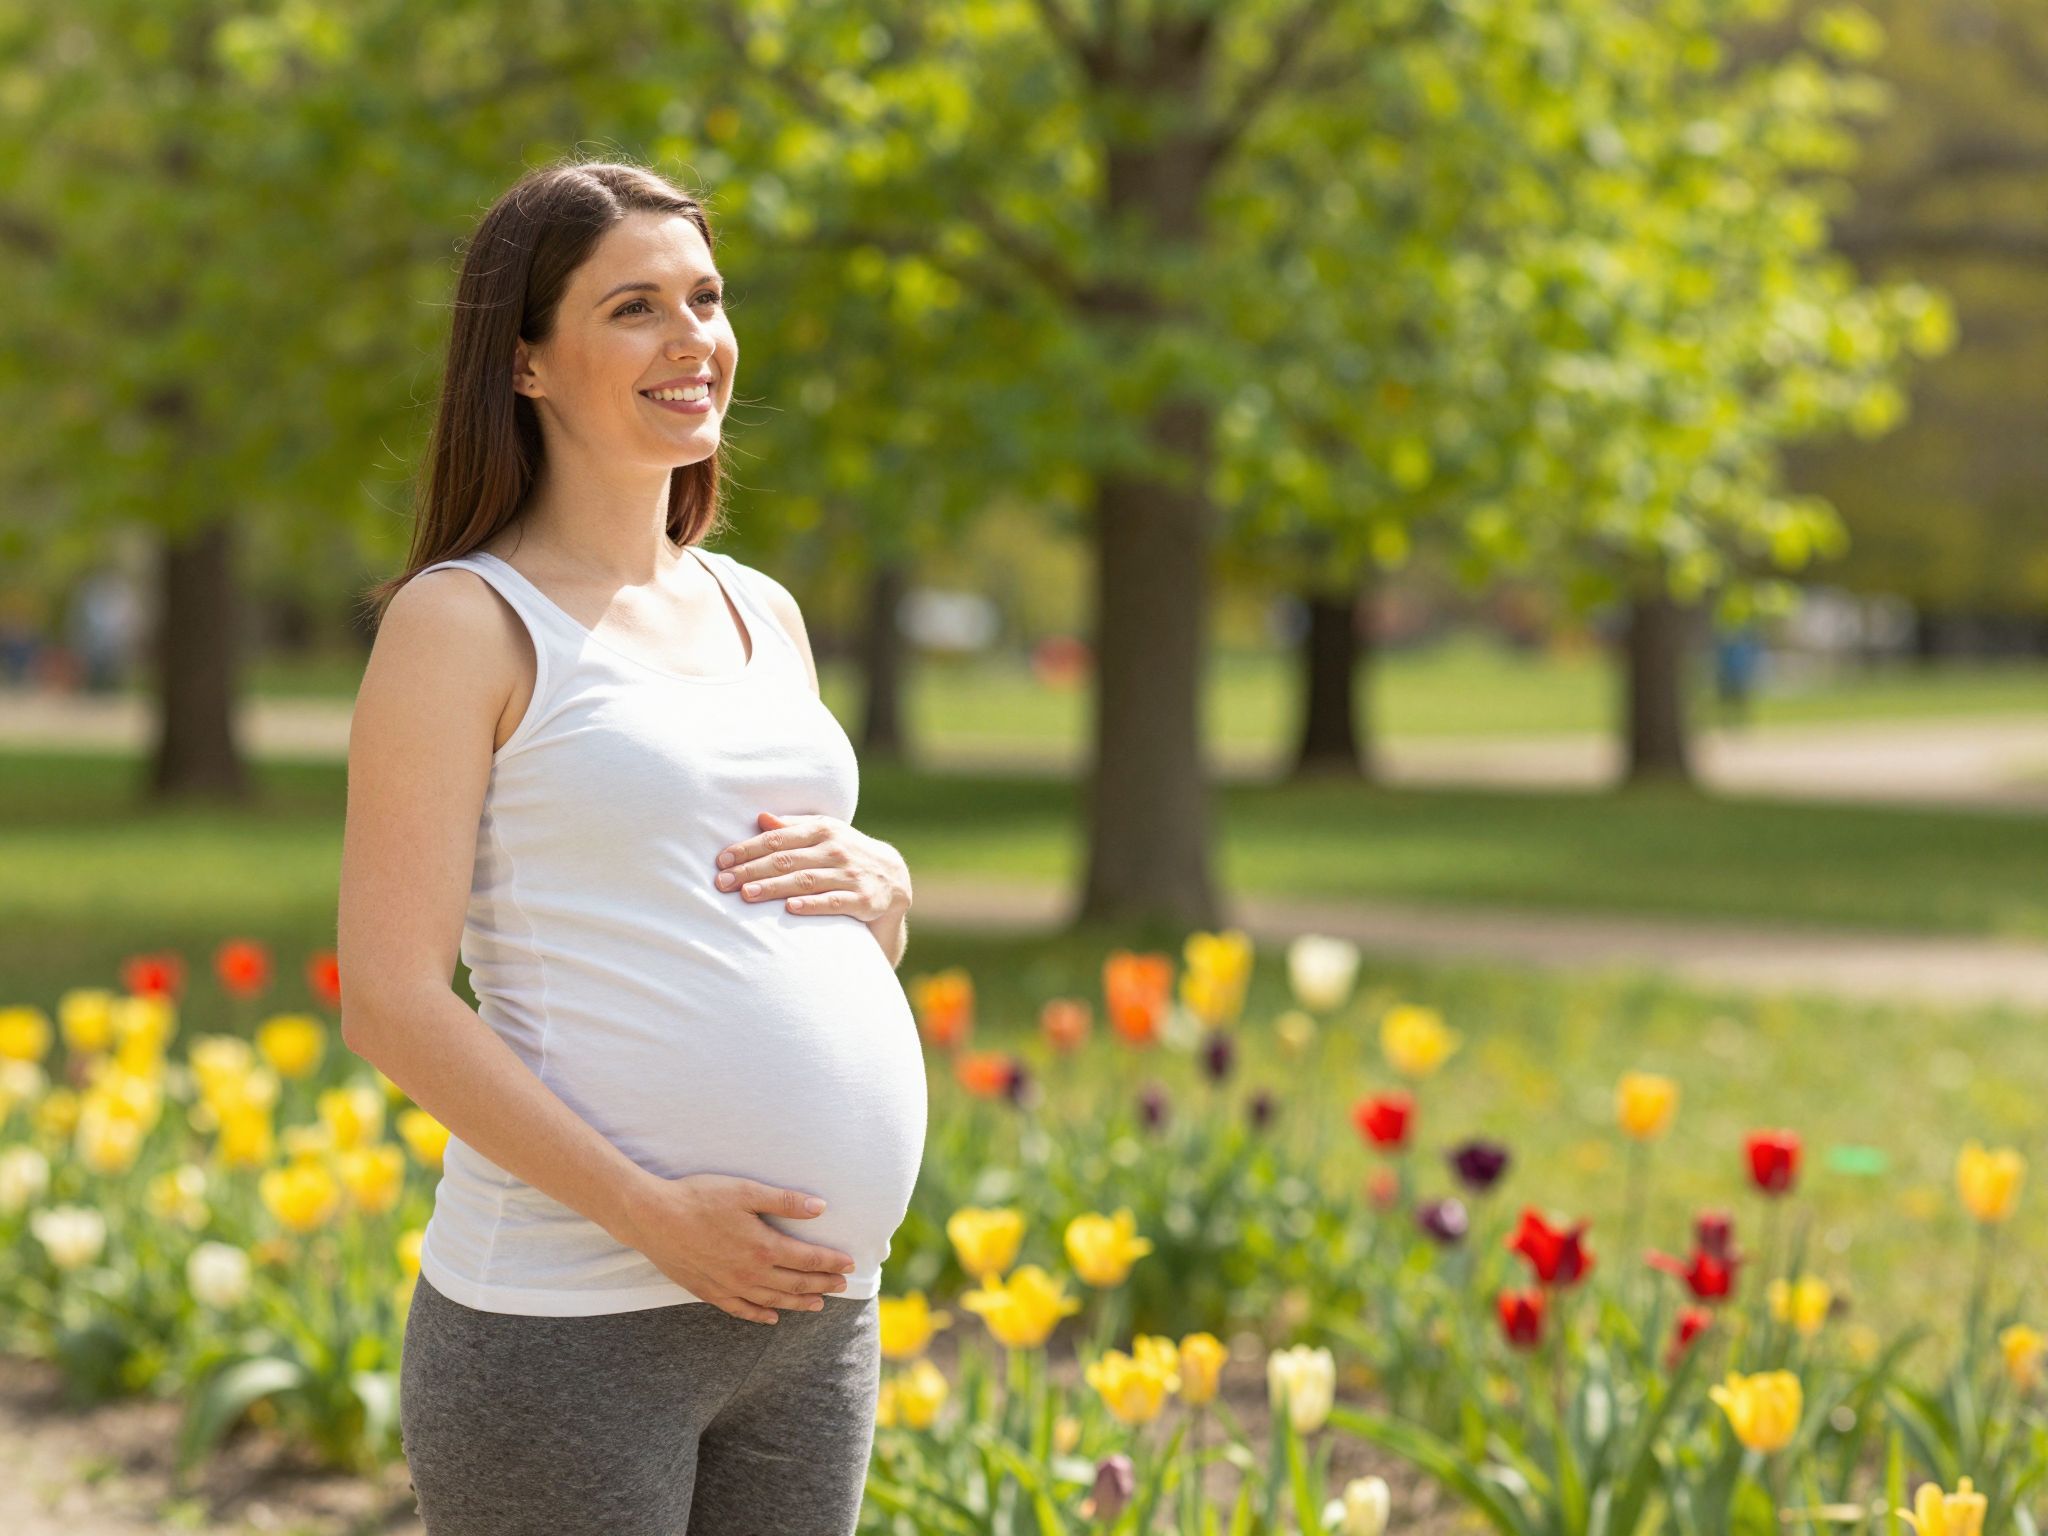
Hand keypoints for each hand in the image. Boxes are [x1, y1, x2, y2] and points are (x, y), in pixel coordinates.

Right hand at [622, 1172, 856, 1323]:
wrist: (652, 1217)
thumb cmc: (699, 1198)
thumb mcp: (746, 1191)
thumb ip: (785, 1201)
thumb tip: (821, 1208)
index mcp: (763, 1247)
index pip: (807, 1259)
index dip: (831, 1262)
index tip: (849, 1264)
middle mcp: (750, 1273)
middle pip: (795, 1284)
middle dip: (822, 1284)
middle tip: (842, 1285)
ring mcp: (729, 1286)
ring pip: (773, 1301)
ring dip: (798, 1303)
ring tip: (817, 1304)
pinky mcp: (708, 1292)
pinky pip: (741, 1310)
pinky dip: (760, 1316)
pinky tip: (771, 1318)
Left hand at [714, 810, 910, 924]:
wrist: (894, 878)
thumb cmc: (847, 853)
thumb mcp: (825, 834)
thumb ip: (793, 827)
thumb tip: (760, 817)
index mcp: (823, 829)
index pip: (778, 838)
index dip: (748, 849)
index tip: (721, 860)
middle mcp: (836, 849)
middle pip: (786, 860)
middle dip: (751, 871)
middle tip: (723, 882)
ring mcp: (850, 874)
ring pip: (805, 881)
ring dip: (774, 888)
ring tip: (746, 895)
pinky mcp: (863, 900)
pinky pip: (833, 902)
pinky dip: (812, 905)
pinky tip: (790, 908)